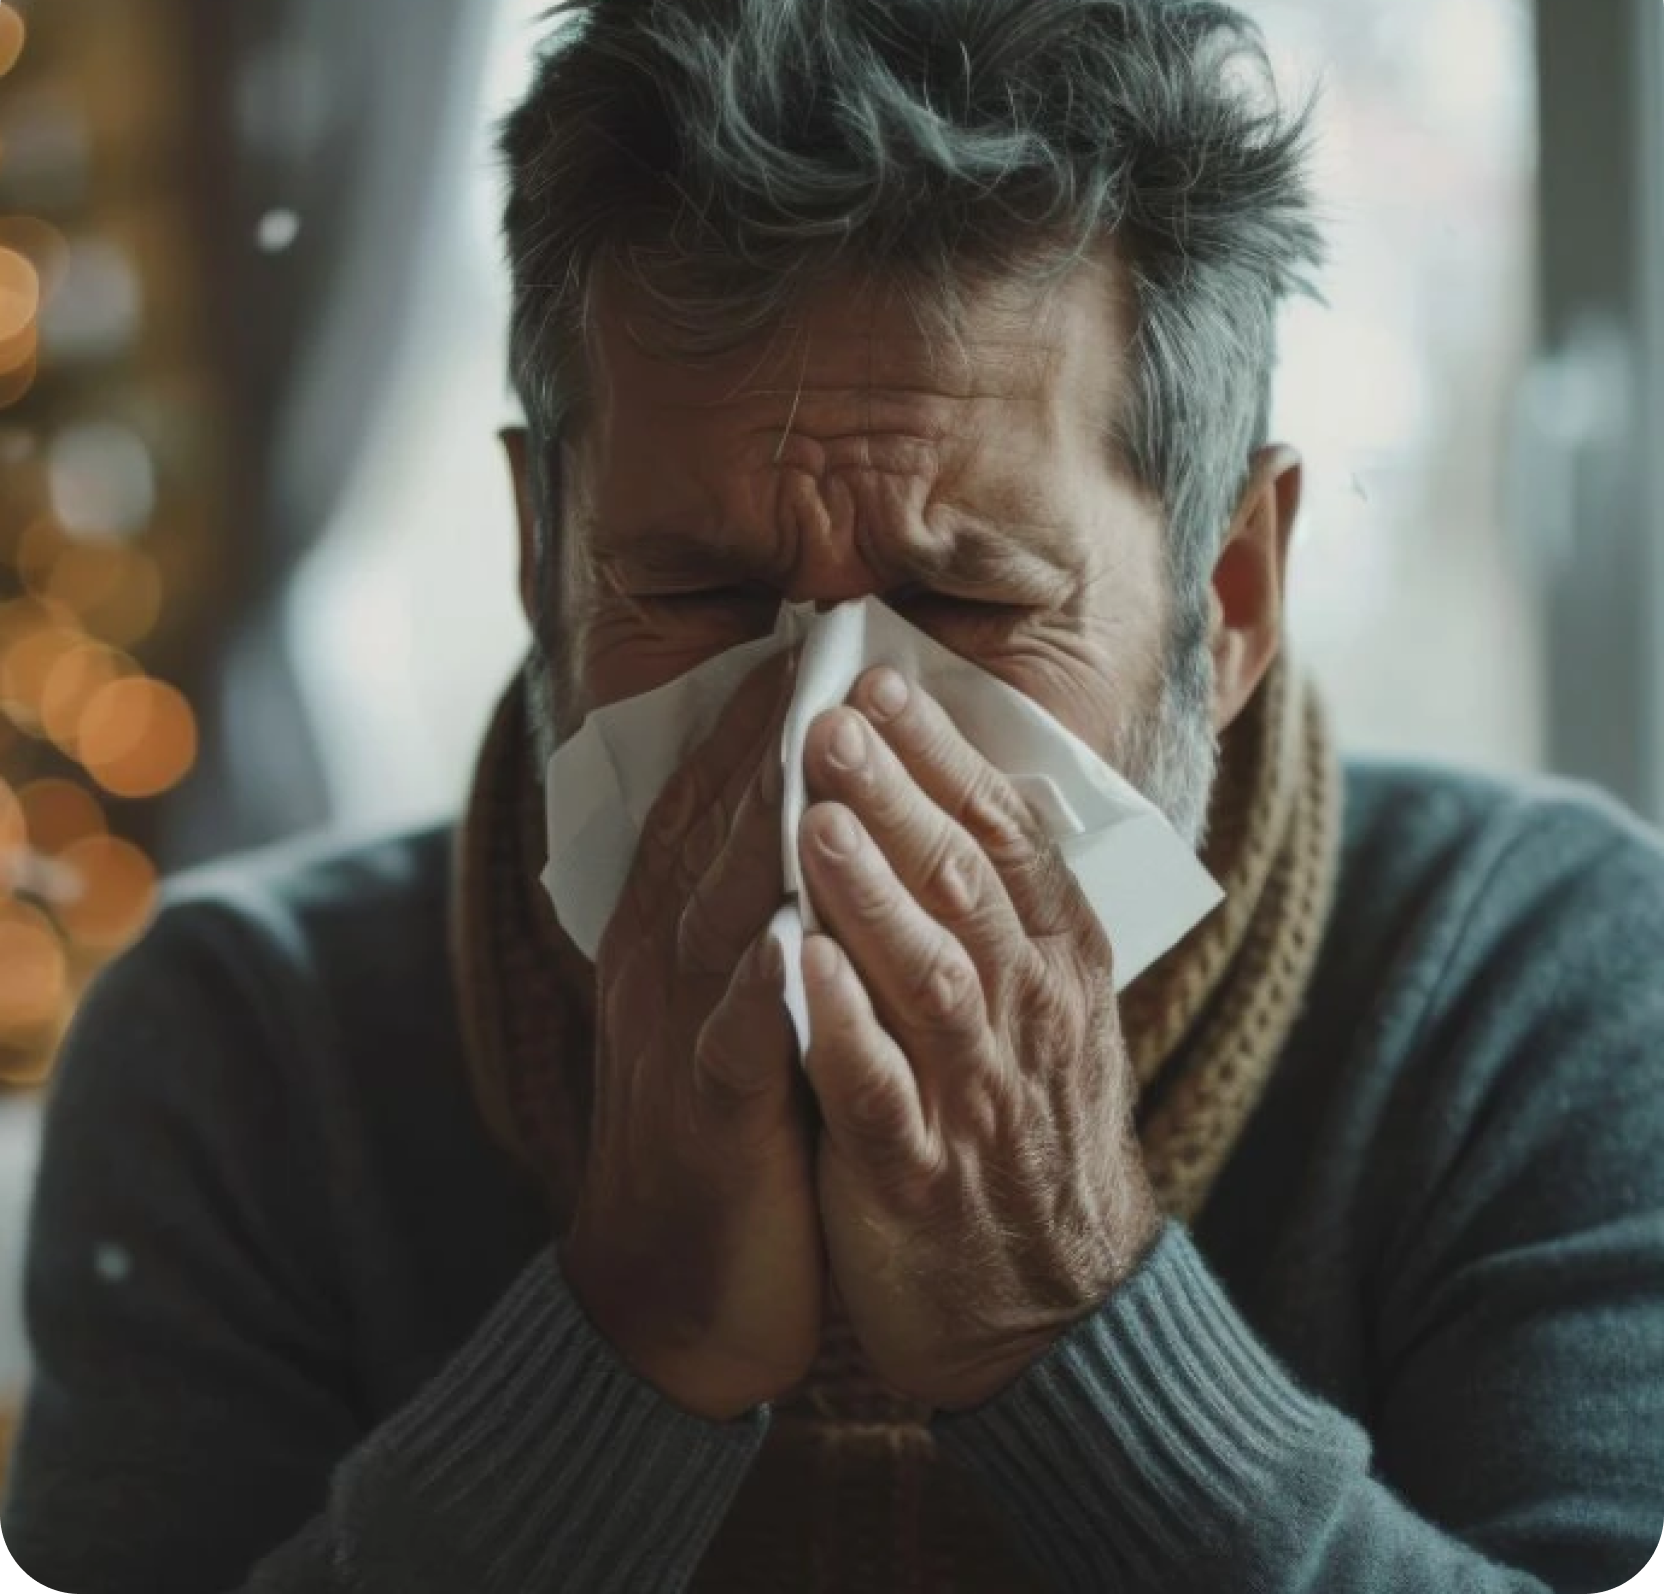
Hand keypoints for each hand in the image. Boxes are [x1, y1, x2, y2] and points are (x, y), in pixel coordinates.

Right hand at [560, 648, 822, 1422]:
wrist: (676, 1294)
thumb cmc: (731, 1134)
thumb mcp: (735, 1004)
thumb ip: (758, 913)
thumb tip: (814, 816)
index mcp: (671, 937)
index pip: (709, 808)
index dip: (754, 727)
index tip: (811, 652)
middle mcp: (662, 969)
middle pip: (710, 834)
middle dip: (764, 744)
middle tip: (818, 658)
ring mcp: (677, 1040)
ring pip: (717, 912)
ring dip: (761, 830)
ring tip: (812, 749)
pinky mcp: (708, 1120)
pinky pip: (735, 1040)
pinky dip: (761, 984)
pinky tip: (787, 929)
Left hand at [796, 667, 1162, 1411]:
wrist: (1051, 1303)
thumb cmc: (1024, 1125)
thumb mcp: (1040, 1007)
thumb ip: (1002, 908)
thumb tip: (957, 785)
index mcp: (1053, 963)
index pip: (1004, 835)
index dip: (943, 755)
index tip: (880, 681)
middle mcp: (1025, 1016)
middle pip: (966, 883)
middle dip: (898, 794)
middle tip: (829, 715)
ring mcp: (976, 1096)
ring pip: (928, 975)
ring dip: (872, 894)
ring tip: (813, 814)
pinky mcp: (920, 1175)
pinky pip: (881, 1094)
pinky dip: (841, 1027)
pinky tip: (796, 967)